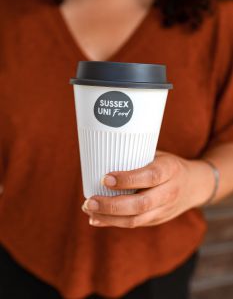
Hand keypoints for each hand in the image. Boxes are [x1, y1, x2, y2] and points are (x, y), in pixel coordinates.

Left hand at [82, 152, 214, 227]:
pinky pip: (134, 224)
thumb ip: (136, 157)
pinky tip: (96, 218)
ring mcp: (164, 209)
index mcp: (170, 170)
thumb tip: (102, 156)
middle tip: (89, 201)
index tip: (105, 178)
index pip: (150, 177)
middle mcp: (169, 192)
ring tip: (88, 209)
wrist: (194, 185)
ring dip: (109, 217)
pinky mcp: (157, 220)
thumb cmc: (168, 165)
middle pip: (141, 204)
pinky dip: (113, 223)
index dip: (127, 180)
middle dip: (111, 205)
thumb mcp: (158, 154)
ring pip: (136, 219)